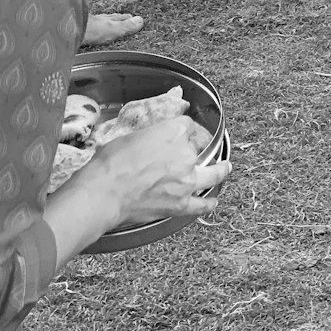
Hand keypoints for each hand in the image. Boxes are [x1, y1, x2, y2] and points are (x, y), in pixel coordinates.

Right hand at [90, 115, 231, 226]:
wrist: (105, 192)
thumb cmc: (111, 163)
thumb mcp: (130, 136)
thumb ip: (149, 137)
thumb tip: (149, 142)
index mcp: (173, 132)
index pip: (187, 125)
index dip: (184, 129)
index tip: (182, 132)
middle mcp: (185, 154)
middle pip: (199, 147)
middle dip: (197, 148)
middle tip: (195, 150)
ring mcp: (186, 180)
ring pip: (213, 174)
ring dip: (221, 170)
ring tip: (225, 168)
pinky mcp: (180, 204)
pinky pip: (201, 204)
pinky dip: (208, 203)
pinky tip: (213, 202)